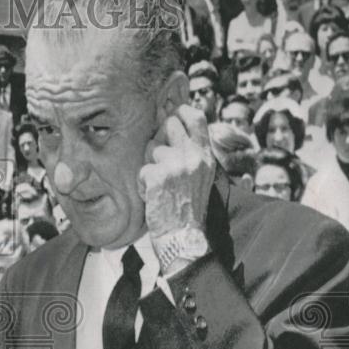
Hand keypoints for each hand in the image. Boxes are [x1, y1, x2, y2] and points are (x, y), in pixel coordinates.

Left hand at [140, 104, 215, 239]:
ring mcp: (177, 165)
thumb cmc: (186, 209)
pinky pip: (143, 170)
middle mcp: (194, 157)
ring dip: (150, 166)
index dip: (180, 111)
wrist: (184, 238)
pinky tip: (153, 197)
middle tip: (159, 161)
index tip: (170, 112)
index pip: (196, 118)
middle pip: (169, 125)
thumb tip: (170, 126)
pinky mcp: (160, 176)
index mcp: (206, 156)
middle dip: (158, 138)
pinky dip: (144, 185)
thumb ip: (190, 154)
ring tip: (160, 187)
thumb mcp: (198, 177)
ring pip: (152, 148)